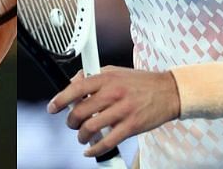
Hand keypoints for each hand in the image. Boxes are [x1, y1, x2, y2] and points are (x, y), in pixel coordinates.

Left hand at [47, 66, 179, 157]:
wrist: (169, 91)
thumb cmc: (142, 83)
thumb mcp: (117, 72)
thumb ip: (95, 76)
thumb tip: (73, 83)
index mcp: (108, 78)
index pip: (77, 88)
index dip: (61, 99)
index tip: (53, 108)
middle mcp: (114, 93)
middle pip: (81, 111)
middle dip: (71, 122)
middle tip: (73, 124)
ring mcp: (123, 110)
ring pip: (91, 128)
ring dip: (82, 136)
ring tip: (84, 137)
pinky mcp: (131, 126)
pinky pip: (107, 142)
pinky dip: (95, 150)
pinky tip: (91, 150)